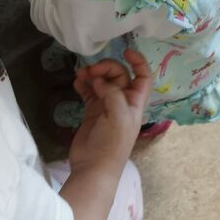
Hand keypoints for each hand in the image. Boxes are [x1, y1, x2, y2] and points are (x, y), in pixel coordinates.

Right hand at [69, 51, 153, 174]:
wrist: (93, 169)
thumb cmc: (112, 144)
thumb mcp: (119, 116)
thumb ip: (112, 94)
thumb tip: (98, 80)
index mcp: (135, 102)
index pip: (143, 76)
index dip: (138, 62)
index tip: (126, 51)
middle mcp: (122, 101)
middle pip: (118, 75)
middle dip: (106, 68)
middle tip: (92, 71)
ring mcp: (106, 106)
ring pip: (102, 82)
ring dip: (92, 74)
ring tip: (80, 74)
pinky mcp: (92, 112)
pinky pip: (89, 91)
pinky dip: (83, 84)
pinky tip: (76, 82)